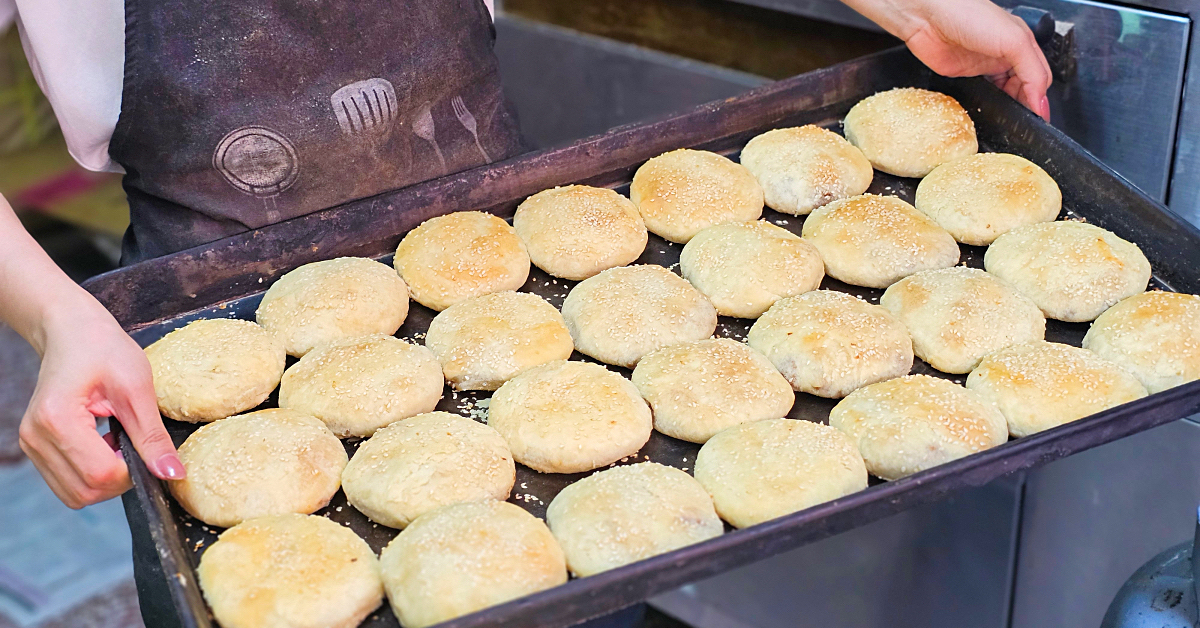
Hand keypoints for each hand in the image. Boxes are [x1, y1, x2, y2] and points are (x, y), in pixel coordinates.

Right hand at [18, 300, 183, 508]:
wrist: (72, 331)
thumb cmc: (104, 349)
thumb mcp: (137, 388)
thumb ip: (153, 437)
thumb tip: (172, 474)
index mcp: (57, 419)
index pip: (100, 475)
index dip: (132, 472)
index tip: (147, 448)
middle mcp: (36, 437)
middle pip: (86, 491)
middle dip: (120, 479)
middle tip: (135, 444)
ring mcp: (31, 445)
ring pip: (75, 493)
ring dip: (106, 479)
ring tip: (118, 441)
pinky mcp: (36, 448)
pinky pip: (68, 481)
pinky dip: (92, 474)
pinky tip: (104, 444)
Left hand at [844, 0, 1051, 119]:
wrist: (927, 15)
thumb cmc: (968, 13)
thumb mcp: (1014, 39)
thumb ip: (1032, 70)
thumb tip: (1040, 99)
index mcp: (1021, 43)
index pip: (1039, 77)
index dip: (1039, 99)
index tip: (1038, 117)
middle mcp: (1003, 55)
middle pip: (1023, 88)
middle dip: (1026, 106)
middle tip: (1024, 122)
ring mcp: (982, 67)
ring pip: (1002, 94)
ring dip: (1007, 108)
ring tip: (1008, 121)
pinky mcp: (962, 76)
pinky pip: (978, 96)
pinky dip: (985, 106)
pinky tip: (987, 112)